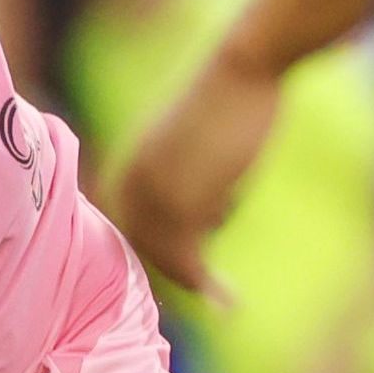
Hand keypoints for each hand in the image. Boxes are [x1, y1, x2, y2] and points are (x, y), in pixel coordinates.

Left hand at [112, 58, 279, 299]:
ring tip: (228, 299)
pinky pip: (186, 259)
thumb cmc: (232, 99)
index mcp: (129, 168)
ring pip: (171, 256)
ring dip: (198, 280)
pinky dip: (205, 285)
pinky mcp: (179, 207)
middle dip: (177, 273)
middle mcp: (129, 185)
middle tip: (215, 296)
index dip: (156, 256)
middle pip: (148, 248)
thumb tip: (201, 215)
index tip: (185, 281)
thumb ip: (186, 178)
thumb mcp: (196, 142)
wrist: (244, 68)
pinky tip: (230, 303)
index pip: (134, 228)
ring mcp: (151, 199)